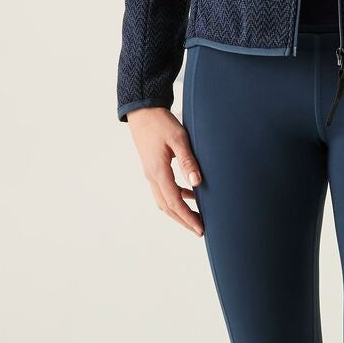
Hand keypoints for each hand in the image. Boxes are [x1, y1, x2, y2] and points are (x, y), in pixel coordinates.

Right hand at [126, 107, 204, 235]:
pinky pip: (163, 190)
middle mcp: (152, 176)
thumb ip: (188, 161)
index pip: (175, 202)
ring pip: (163, 201)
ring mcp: (150, 173)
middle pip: (167, 207)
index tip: (201, 228)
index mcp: (158, 171)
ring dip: (178, 212)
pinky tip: (190, 194)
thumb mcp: (179, 139)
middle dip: (183, 220)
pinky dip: (176, 198)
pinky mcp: (152, 168)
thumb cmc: (161, 123)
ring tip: (195, 218)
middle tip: (199, 231)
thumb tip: (198, 183)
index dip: (188, 217)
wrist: (142, 112)